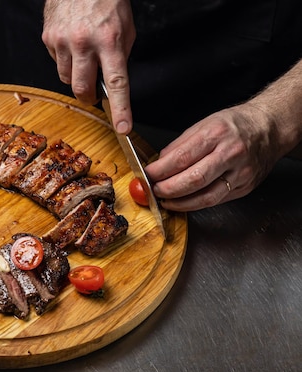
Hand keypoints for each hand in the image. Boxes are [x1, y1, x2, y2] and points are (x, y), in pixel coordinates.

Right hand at [42, 0, 134, 133]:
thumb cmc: (107, 1)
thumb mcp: (125, 28)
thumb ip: (120, 56)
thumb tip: (112, 82)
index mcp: (110, 40)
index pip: (117, 82)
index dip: (120, 109)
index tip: (122, 128)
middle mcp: (84, 43)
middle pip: (82, 88)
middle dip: (89, 97)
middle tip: (94, 94)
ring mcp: (62, 41)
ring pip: (66, 78)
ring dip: (76, 76)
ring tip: (83, 58)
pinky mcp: (48, 38)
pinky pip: (56, 61)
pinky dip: (64, 58)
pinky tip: (71, 43)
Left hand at [145, 58, 301, 211]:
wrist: (268, 128)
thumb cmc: (234, 125)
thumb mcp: (203, 124)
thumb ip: (179, 145)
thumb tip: (159, 164)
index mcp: (216, 134)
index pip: (181, 157)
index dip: (160, 171)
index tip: (146, 176)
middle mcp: (230, 153)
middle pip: (193, 179)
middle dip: (168, 189)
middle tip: (153, 191)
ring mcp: (241, 172)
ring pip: (206, 196)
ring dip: (181, 203)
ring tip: (166, 202)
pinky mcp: (246, 186)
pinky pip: (217, 200)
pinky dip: (197, 204)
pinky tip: (184, 202)